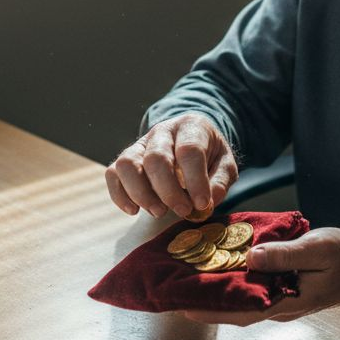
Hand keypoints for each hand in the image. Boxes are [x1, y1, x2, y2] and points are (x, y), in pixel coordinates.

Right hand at [105, 114, 237, 218]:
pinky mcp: (126, 159)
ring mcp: (140, 144)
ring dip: (141, 193)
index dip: (195, 179)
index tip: (202, 204)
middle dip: (168, 190)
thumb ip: (220, 181)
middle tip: (182, 211)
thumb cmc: (209, 154)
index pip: (189, 150)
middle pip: (156, 158)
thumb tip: (207, 202)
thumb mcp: (225, 164)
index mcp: (191, 127)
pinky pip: (113, 173)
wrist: (190, 141)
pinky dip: (120, 195)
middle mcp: (162, 132)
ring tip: (158, 211)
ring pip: (128, 163)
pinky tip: (134, 210)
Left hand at [182, 228, 339, 324]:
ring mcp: (277, 298)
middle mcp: (276, 305)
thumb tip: (251, 257)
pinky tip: (216, 265)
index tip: (181, 304)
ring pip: (239, 298)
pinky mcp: (279, 287)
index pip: (240, 311)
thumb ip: (286, 254)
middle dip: (202, 300)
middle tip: (172, 288)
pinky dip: (231, 278)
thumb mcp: (318, 250)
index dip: (210, 309)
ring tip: (185, 276)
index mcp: (285, 302)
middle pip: (233, 308)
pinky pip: (249, 286)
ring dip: (214, 289)